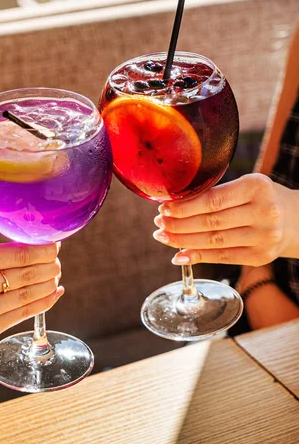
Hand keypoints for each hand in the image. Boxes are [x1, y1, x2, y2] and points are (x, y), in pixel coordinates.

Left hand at [153, 173, 296, 266]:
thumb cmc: (262, 198)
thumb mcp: (247, 185)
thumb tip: (173, 206)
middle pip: (211, 222)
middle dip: (179, 224)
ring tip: (163, 237)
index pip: (213, 200)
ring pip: (214, 241)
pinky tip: (179, 255)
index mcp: (257, 187)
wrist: (296, 219)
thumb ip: (217, 194)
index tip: (164, 208)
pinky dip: (197, 257)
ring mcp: (264, 238)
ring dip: (183, 241)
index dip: (184, 207)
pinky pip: (222, 257)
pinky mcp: (260, 257)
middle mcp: (264, 213)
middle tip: (158, 224)